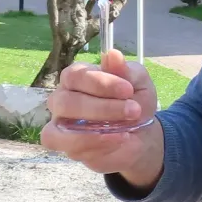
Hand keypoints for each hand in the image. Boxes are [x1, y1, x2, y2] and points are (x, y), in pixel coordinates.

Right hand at [41, 49, 164, 190]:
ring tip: (124, 129)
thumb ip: (125, 71)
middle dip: (102, 107)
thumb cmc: (135, 102)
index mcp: (78, 77)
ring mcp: (60, 124)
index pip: (76, 75)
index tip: (128, 90)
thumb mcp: (139, 84)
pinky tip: (116, 140)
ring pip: (59, 128)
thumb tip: (112, 54)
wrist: (142, 134)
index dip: (100, 82)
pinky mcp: (65, 146)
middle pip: (66, 101)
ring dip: (94, 130)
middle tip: (132, 110)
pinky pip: (68, 147)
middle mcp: (63, 98)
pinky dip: (92, 144)